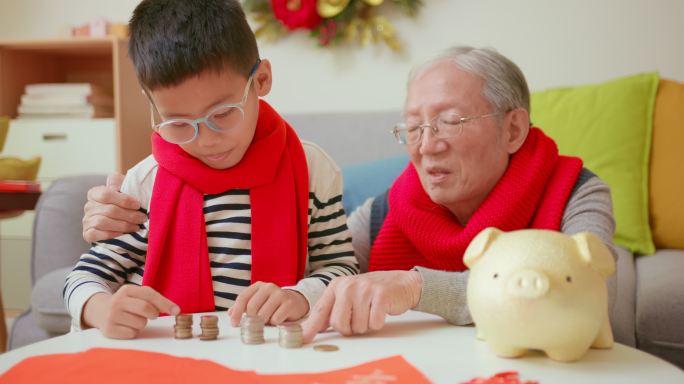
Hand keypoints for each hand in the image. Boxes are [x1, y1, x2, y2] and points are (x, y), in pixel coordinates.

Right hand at [82, 172, 146, 242]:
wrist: (122, 223)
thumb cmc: (125, 205)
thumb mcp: (125, 191)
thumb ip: (120, 183)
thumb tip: (114, 179)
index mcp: (95, 193)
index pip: (106, 194)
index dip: (124, 200)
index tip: (138, 205)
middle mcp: (88, 206)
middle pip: (109, 210)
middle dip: (129, 215)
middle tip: (142, 218)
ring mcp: (86, 221)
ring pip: (103, 222)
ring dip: (123, 225)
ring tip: (136, 227)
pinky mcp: (88, 234)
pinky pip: (98, 234)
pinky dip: (112, 234)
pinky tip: (124, 234)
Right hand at [83, 285, 179, 338]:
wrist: (99, 311)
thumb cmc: (126, 303)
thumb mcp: (137, 295)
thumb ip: (155, 299)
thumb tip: (176, 310)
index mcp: (127, 290)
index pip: (150, 294)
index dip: (165, 303)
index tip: (177, 311)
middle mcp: (117, 301)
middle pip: (146, 308)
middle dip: (154, 314)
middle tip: (152, 315)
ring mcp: (111, 316)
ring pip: (140, 323)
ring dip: (142, 323)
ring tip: (133, 319)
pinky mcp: (109, 330)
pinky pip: (132, 334)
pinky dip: (133, 332)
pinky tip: (126, 326)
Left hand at [228, 282, 308, 326]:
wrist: (296, 301)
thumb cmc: (273, 304)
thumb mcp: (258, 302)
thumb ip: (244, 306)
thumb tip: (230, 313)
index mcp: (258, 286)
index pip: (243, 298)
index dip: (237, 312)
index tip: (234, 324)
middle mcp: (269, 287)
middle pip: (252, 308)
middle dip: (252, 319)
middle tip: (256, 324)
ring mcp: (280, 294)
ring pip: (263, 315)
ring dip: (264, 322)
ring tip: (269, 320)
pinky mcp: (289, 303)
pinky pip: (275, 319)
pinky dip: (274, 323)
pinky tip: (278, 319)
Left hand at [301, 270, 422, 342]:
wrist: (401, 283)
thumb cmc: (372, 294)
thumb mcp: (348, 296)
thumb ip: (331, 311)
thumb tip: (310, 329)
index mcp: (337, 286)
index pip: (320, 310)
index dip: (311, 327)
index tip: (304, 339)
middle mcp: (348, 285)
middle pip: (339, 324)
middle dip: (350, 328)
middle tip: (359, 318)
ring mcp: (364, 289)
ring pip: (358, 326)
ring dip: (366, 326)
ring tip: (371, 311)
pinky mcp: (381, 295)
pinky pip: (374, 323)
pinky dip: (378, 323)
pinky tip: (381, 310)